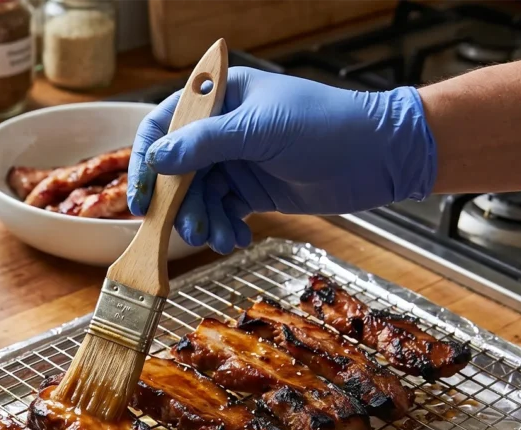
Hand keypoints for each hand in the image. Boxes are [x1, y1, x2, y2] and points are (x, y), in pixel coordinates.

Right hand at [127, 68, 437, 253]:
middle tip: (189, 230)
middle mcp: (223, 129)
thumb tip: (156, 159)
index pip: (164, 125)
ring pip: (199, 197)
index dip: (145, 161)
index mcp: (220, 98)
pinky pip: (223, 212)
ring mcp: (238, 161)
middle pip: (177, 170)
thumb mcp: (260, 130)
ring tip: (219, 240)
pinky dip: (224, 229)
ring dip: (203, 222)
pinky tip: (235, 239)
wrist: (380, 156)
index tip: (141, 198)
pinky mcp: (254, 190)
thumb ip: (204, 144)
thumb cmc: (326, 125)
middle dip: (180, 204)